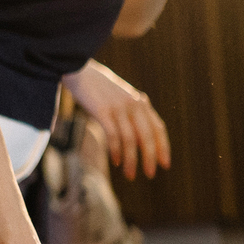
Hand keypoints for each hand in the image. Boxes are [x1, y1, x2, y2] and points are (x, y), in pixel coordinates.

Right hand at [61, 61, 170, 179]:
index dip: (163, 147)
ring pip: (130, 139)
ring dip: (131, 160)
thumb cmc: (97, 86)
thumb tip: (137, 137)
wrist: (78, 69)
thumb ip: (131, 112)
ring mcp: (118, 107)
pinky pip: (113, 135)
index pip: (158, 128)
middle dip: (149, 157)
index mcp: (140, 102)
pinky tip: (115, 161)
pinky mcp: (102, 110)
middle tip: (149, 174)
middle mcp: (133, 104)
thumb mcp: (120, 97)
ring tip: (130, 174)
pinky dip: (116, 151)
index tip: (165, 164)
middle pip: (146, 136)